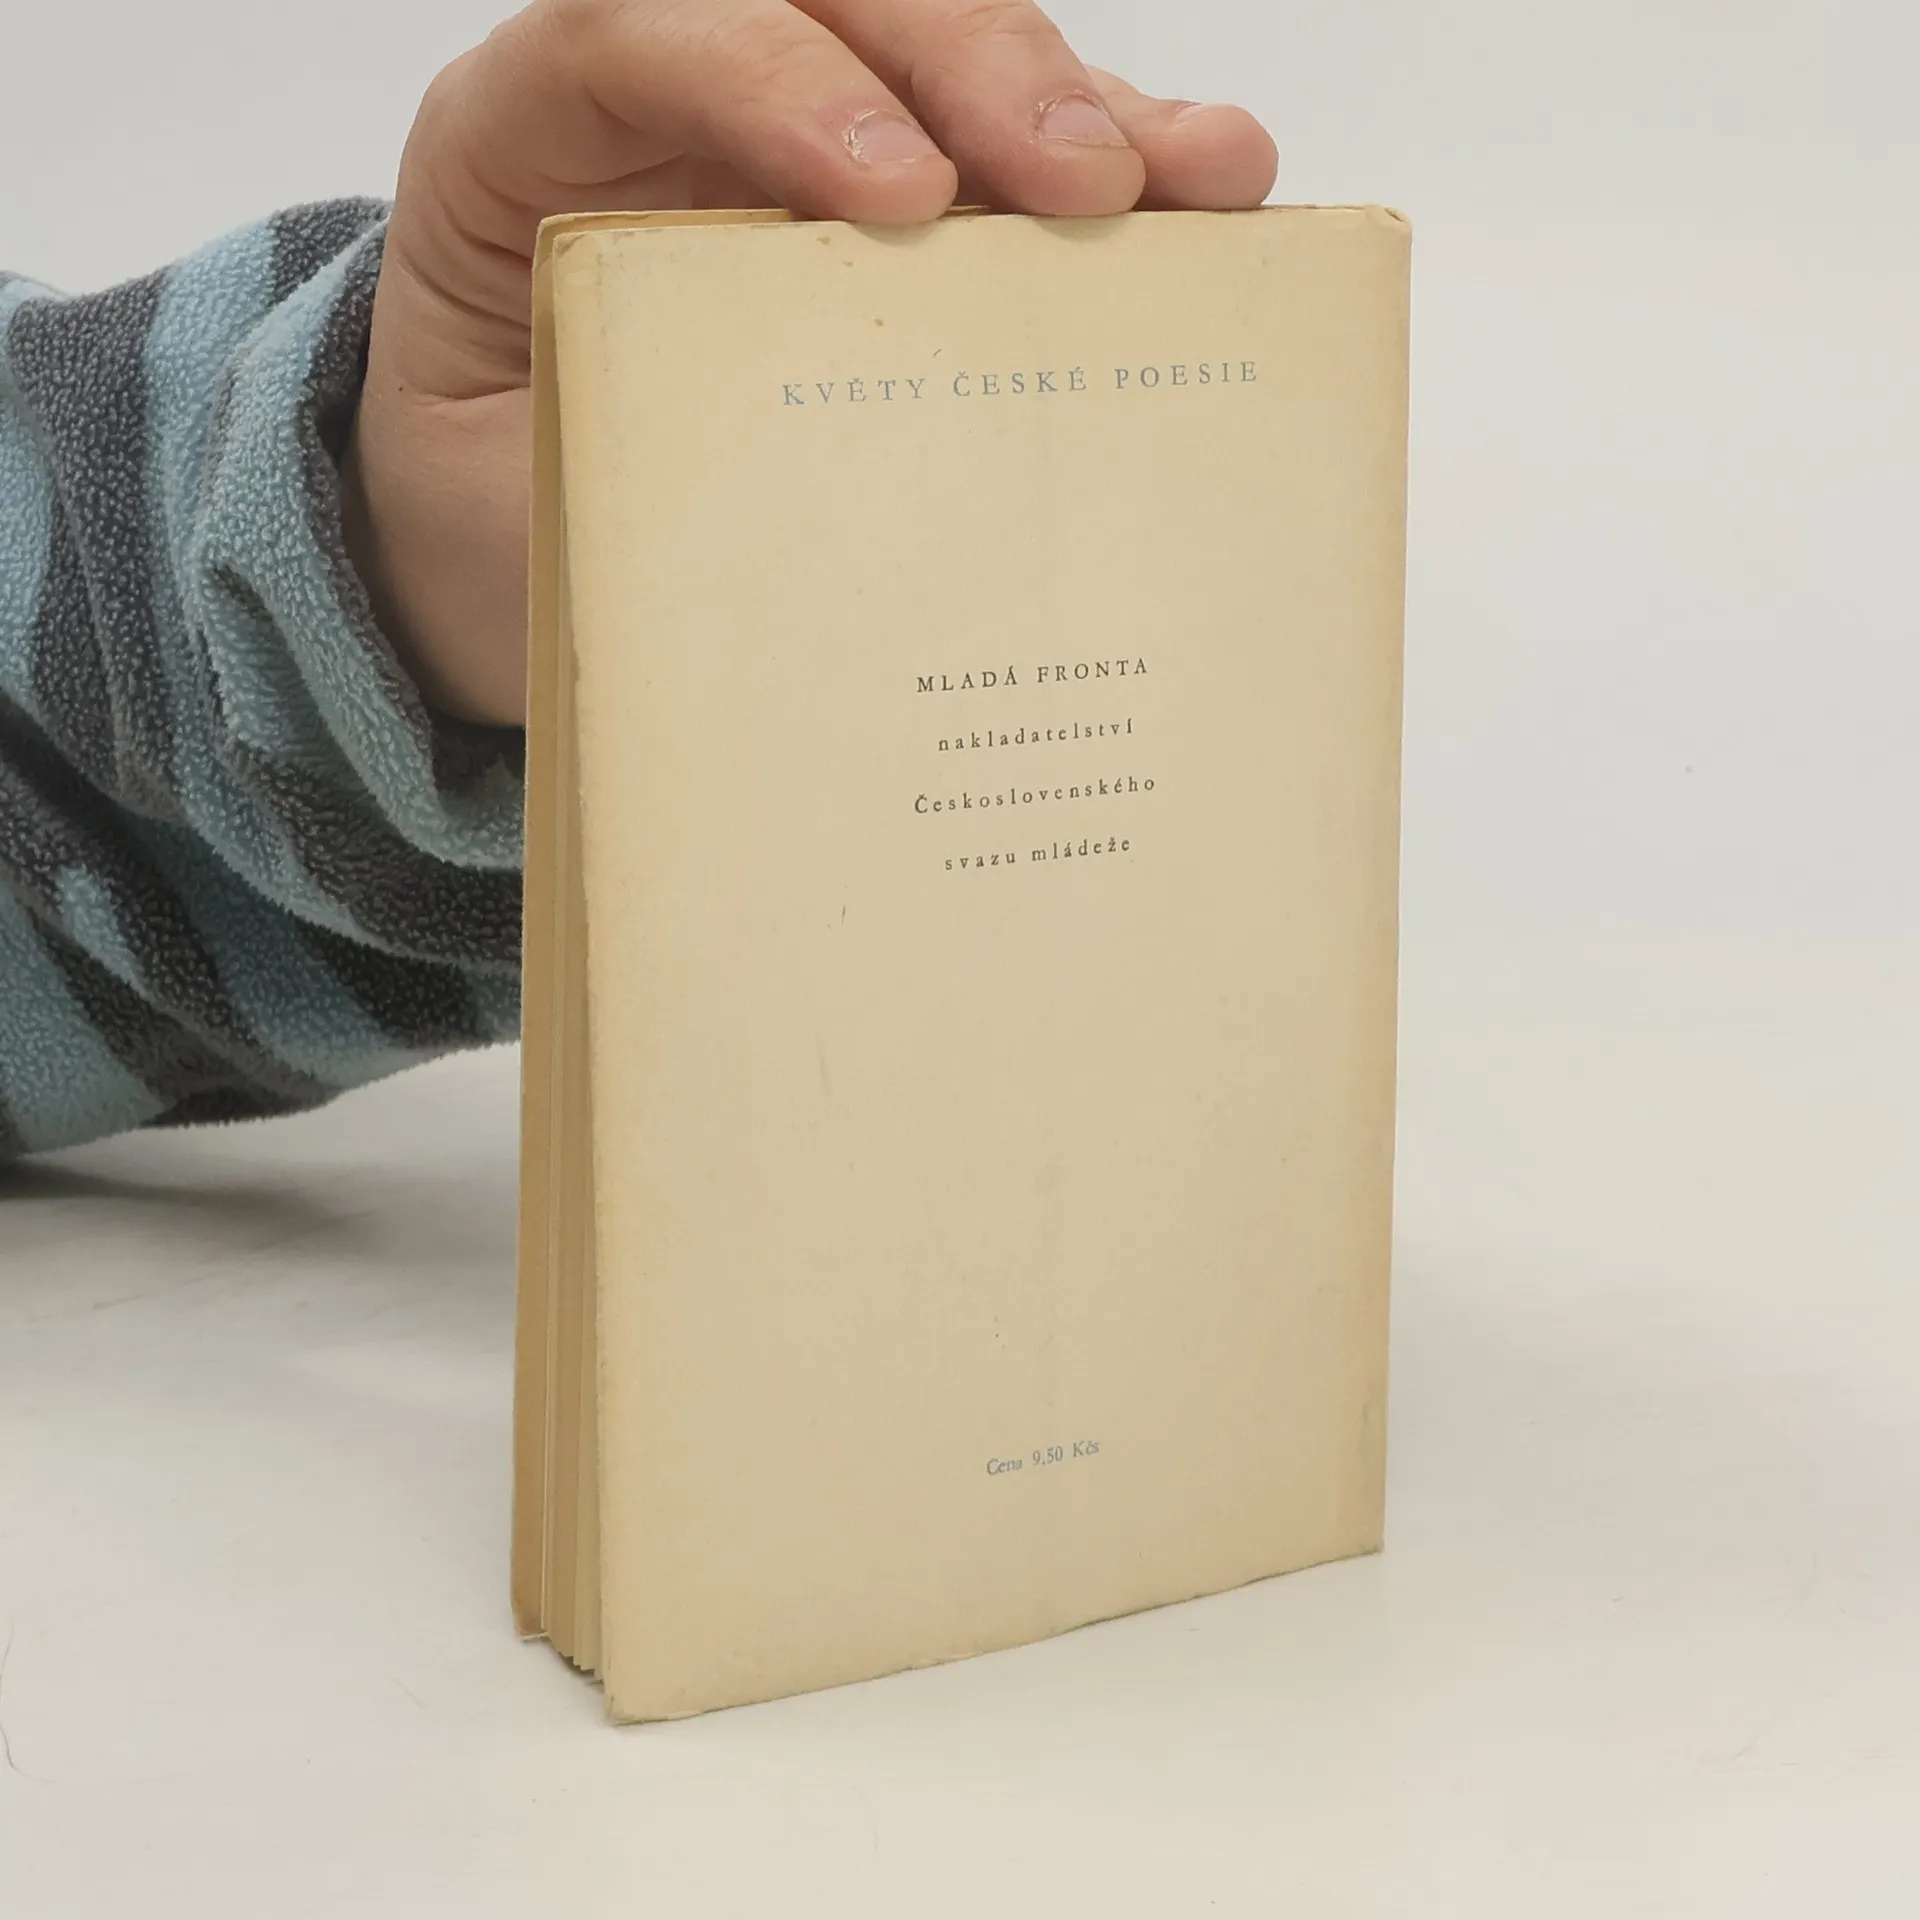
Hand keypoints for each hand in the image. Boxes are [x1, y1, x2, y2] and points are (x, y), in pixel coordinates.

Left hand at [342, 0, 1278, 727]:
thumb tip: (794, 544)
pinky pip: (998, 155)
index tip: (902, 196)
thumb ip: (612, 485)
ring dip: (1076, 104)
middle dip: (970, 70)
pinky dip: (1107, 166)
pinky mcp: (879, 199)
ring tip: (1205, 179)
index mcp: (522, 141)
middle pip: (826, 2)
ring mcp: (786, 136)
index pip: (634, 33)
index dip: (774, 82)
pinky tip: (1207, 199)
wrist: (487, 537)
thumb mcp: (508, 508)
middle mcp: (663, 106)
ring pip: (937, 51)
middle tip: (1087, 184)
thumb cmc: (491, 512)